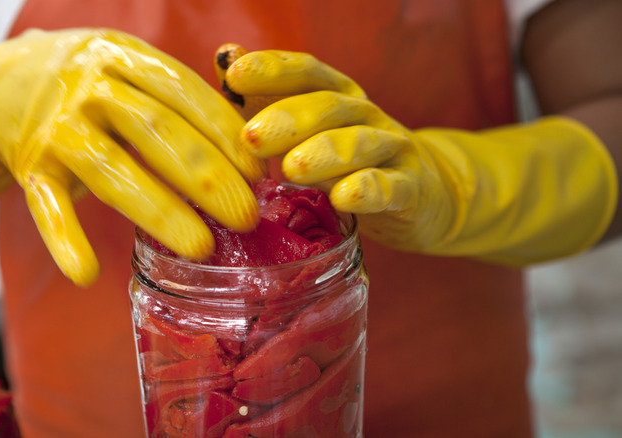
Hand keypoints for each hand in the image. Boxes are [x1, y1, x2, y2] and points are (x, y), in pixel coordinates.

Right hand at [0, 29, 265, 285]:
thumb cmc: (89, 86)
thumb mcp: (130, 71)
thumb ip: (179, 103)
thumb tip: (248, 158)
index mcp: (124, 57)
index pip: (184, 92)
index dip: (225, 132)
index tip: (259, 172)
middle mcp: (89, 87)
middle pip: (156, 131)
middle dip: (207, 177)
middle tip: (246, 216)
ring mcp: (56, 127)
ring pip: (110, 170)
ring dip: (159, 211)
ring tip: (201, 248)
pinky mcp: (28, 165)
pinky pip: (46, 205)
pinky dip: (65, 239)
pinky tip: (86, 274)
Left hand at [215, 44, 616, 263]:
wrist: (422, 194)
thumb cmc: (345, 162)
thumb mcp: (306, 130)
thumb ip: (266, 99)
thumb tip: (225, 58)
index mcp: (335, 96)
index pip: (306, 72)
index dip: (272, 70)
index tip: (235, 74)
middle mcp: (363, 115)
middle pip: (329, 107)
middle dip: (289, 119)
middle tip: (253, 137)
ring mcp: (391, 150)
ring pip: (360, 144)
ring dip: (325, 153)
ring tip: (292, 170)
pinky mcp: (410, 189)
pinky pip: (391, 187)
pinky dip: (368, 190)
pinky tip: (344, 197)